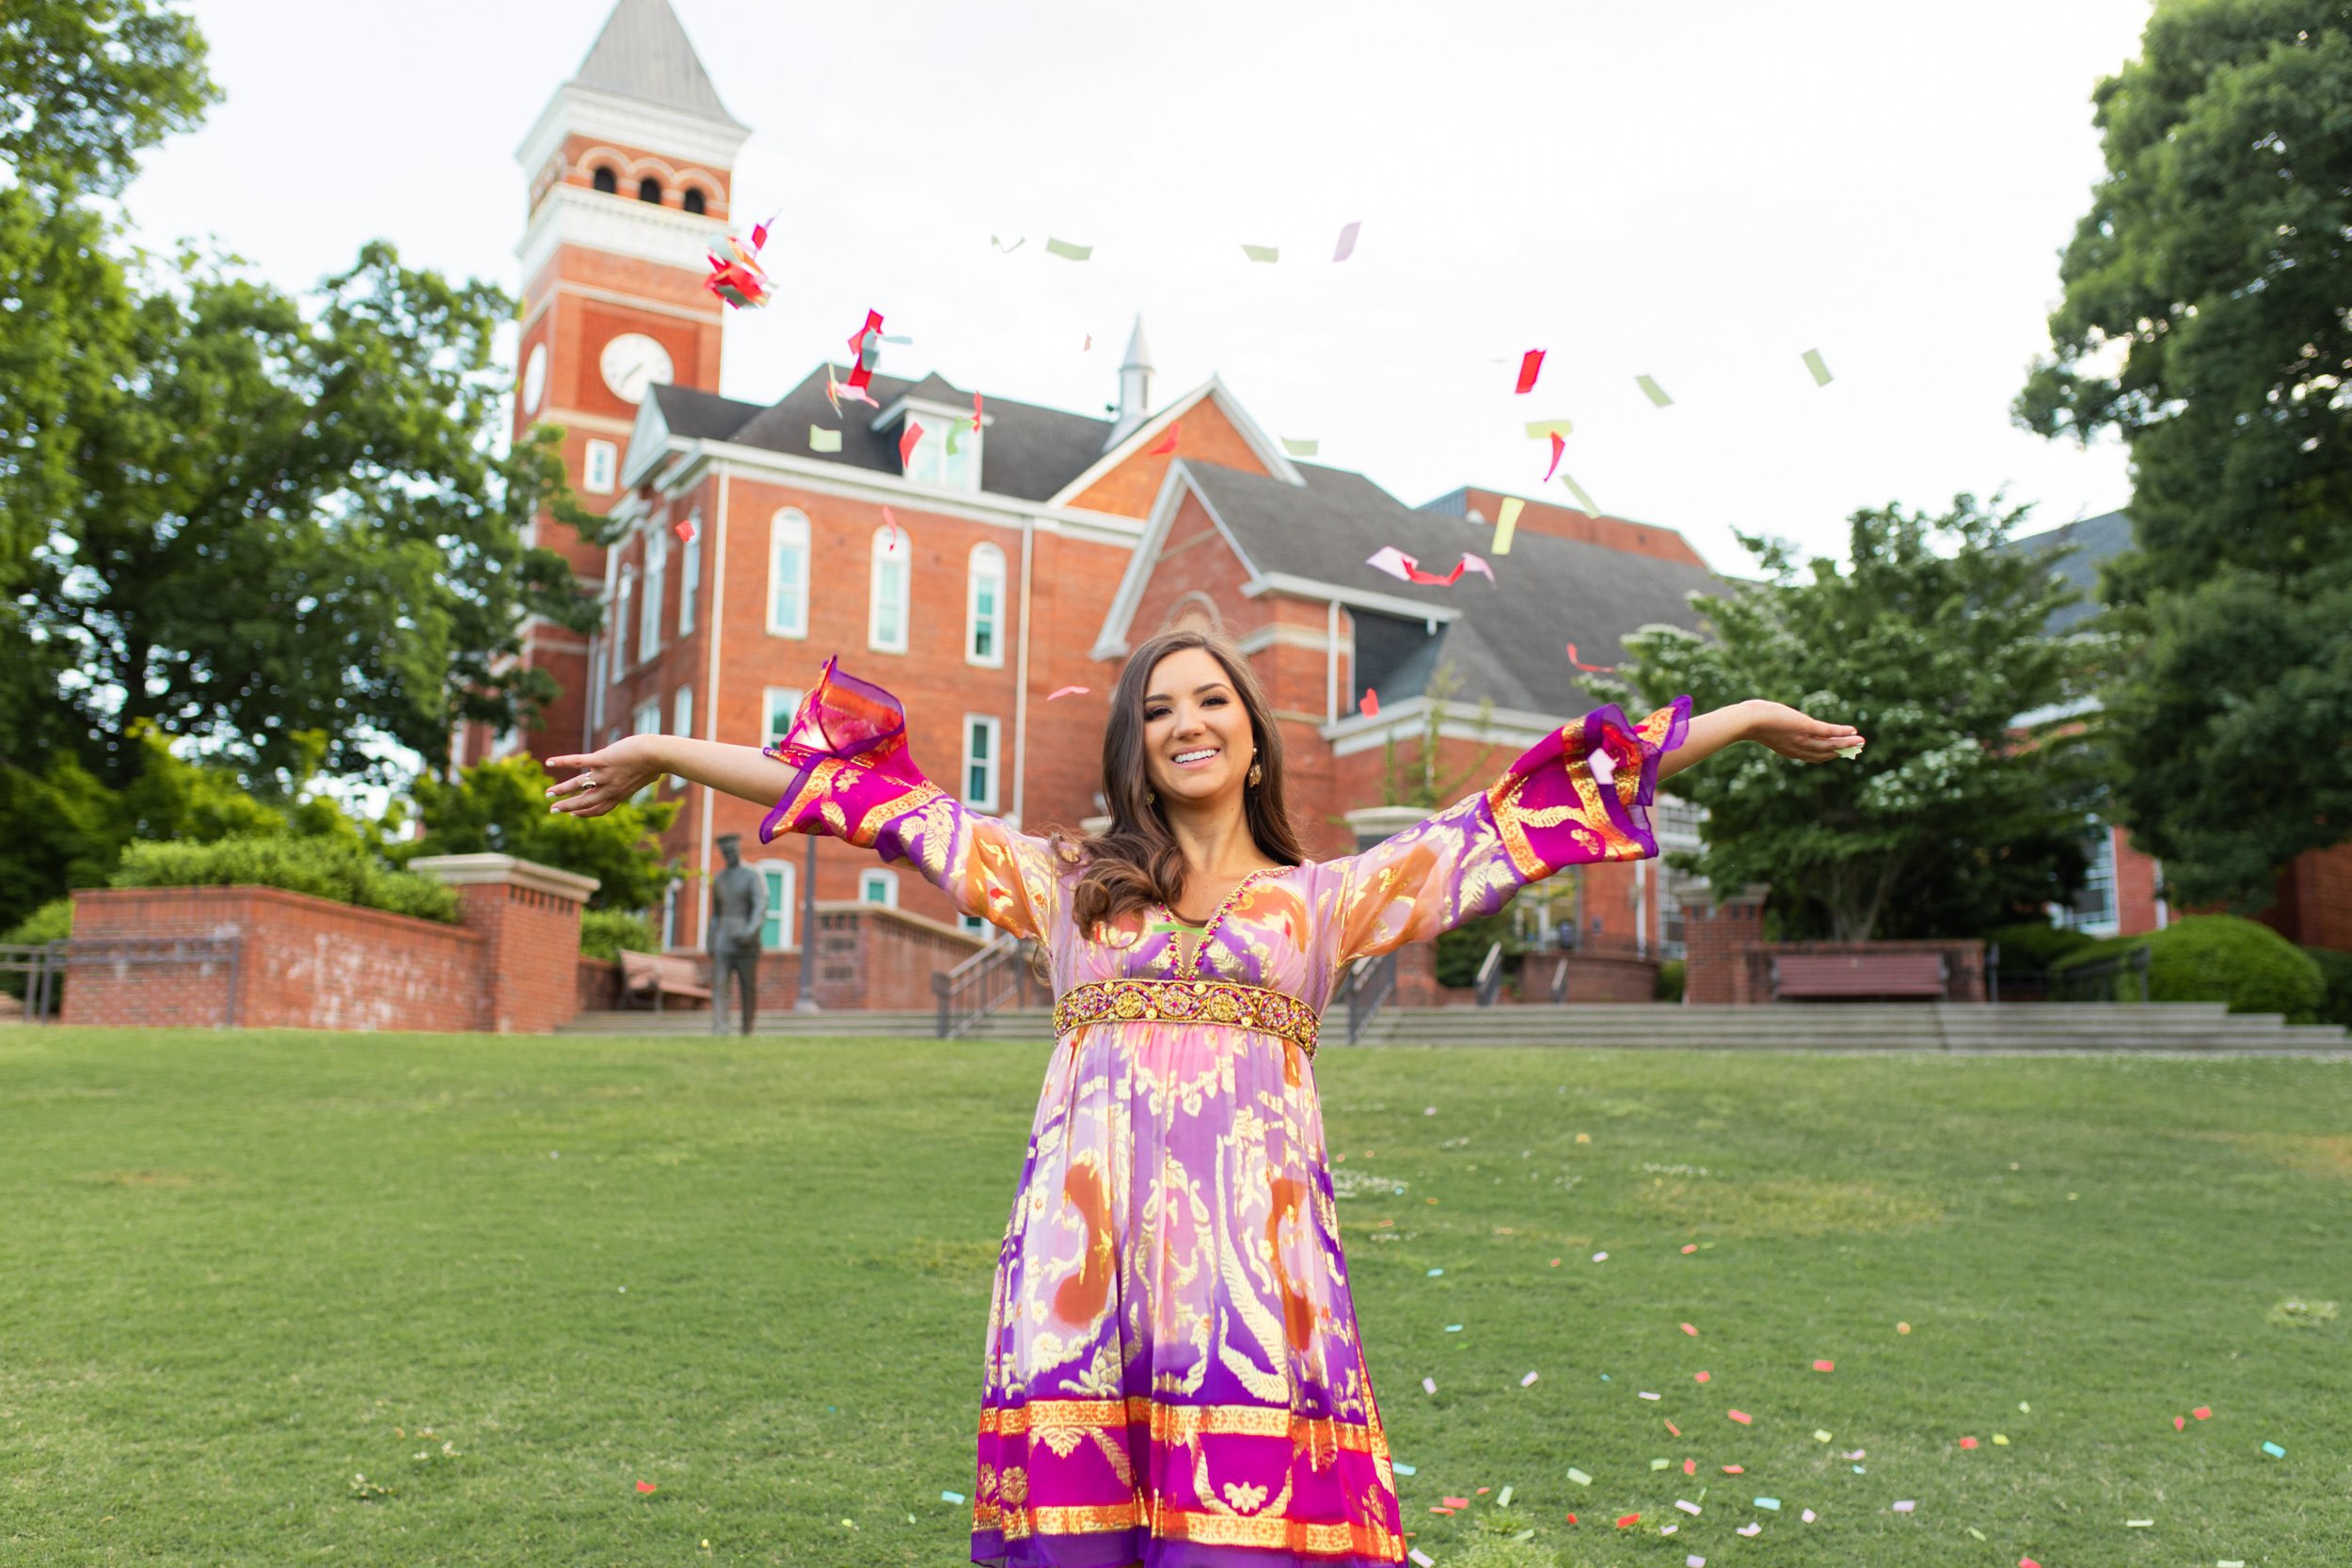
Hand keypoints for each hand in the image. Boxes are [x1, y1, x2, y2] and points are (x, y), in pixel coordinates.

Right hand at [545, 734, 666, 816]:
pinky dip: (562, 762)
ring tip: (547, 794)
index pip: (599, 809)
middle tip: (553, 810)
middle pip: (584, 802)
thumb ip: (645, 778)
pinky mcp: (602, 760)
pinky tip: (549, 761)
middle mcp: (609, 788)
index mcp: (619, 794)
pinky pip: (578, 762)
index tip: (573, 814)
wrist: (658, 754)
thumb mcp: (650, 776)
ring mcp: (604, 775)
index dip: (585, 813)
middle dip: (567, 807)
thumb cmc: (657, 762)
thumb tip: (655, 776)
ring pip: (578, 785)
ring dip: (561, 790)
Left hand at [1743, 700, 1864, 763]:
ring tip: (1861, 742)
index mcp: (1790, 751)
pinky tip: (1852, 732)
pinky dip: (1842, 733)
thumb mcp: (1769, 726)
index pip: (1814, 756)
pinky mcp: (1805, 728)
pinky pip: (1828, 732)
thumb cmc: (1753, 720)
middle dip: (1842, 751)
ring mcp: (1802, 739)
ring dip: (1847, 744)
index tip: (1840, 753)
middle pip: (1825, 754)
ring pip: (1830, 745)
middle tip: (1857, 749)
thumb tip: (1777, 717)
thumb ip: (1778, 727)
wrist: (1747, 720)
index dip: (1829, 755)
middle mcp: (1798, 749)